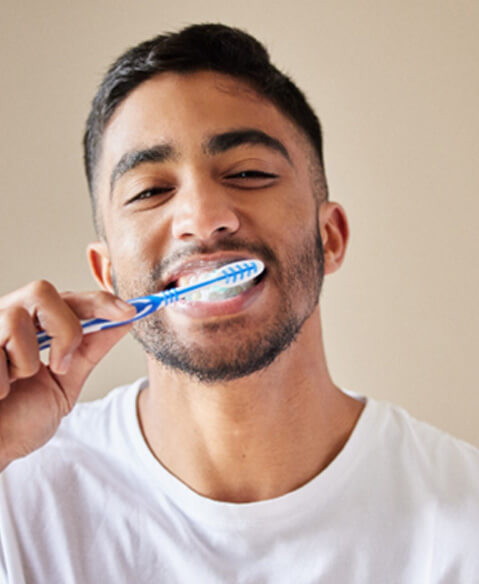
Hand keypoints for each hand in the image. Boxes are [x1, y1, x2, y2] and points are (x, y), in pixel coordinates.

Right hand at [0, 281, 135, 470]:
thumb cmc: (18, 420)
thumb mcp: (63, 384)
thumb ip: (89, 350)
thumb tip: (125, 321)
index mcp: (32, 326)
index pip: (69, 298)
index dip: (100, 301)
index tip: (130, 312)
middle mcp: (6, 319)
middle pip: (43, 291)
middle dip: (65, 329)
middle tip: (60, 367)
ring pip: (17, 320)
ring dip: (26, 363)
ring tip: (13, 385)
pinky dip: (0, 381)